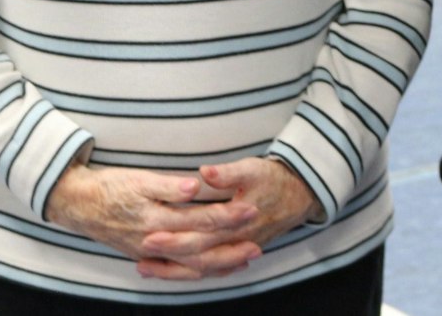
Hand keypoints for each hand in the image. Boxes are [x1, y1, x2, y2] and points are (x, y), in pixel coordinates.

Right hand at [44, 165, 260, 280]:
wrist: (76, 203)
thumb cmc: (108, 186)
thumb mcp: (136, 179)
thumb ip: (166, 185)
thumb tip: (195, 187)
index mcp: (155, 219)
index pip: (199, 219)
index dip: (227, 215)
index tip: (251, 209)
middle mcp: (154, 241)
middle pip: (200, 248)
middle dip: (231, 246)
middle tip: (258, 241)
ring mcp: (150, 252)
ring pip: (191, 264)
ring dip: (220, 263)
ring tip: (246, 258)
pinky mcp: (146, 256)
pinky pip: (178, 269)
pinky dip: (199, 270)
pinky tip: (216, 268)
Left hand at [133, 158, 320, 280]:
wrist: (301, 195)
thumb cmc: (274, 180)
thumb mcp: (253, 169)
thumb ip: (228, 173)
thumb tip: (205, 172)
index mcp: (237, 223)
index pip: (200, 236)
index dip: (175, 238)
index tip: (150, 236)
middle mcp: (235, 241)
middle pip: (197, 255)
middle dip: (167, 256)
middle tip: (141, 251)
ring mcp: (236, 249)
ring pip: (202, 268)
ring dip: (174, 270)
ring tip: (146, 268)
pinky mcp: (236, 250)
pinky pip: (211, 269)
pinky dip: (189, 272)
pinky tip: (171, 270)